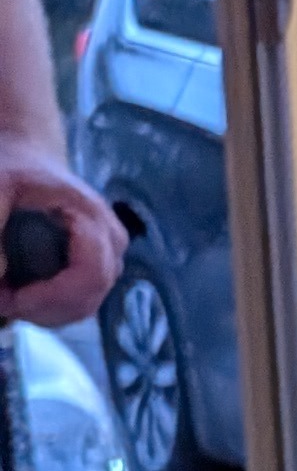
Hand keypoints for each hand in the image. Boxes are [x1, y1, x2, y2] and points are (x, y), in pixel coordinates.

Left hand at [0, 147, 124, 327]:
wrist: (30, 157)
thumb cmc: (15, 168)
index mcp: (93, 219)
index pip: (91, 276)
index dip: (52, 298)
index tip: (12, 299)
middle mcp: (111, 245)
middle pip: (87, 301)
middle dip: (41, 310)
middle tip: (0, 300)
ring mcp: (109, 261)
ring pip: (82, 309)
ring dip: (42, 313)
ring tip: (5, 296)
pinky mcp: (98, 272)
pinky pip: (78, 305)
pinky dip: (47, 309)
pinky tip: (20, 294)